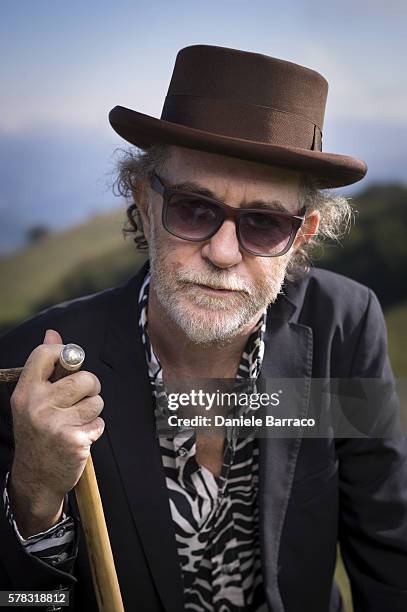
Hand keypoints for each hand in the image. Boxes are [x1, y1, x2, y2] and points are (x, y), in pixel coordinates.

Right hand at [9, 329, 104, 533]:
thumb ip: (44, 367)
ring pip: (96, 400)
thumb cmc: (38, 433)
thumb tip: (53, 333)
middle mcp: (37, 405)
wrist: (36, 478)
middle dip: (90, 387)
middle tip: (80, 399)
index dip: (65, 353)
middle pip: (84, 377)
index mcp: (25, 392)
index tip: (70, 363)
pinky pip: (99, 422)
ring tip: (77, 421)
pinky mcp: (74, 440)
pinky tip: (80, 437)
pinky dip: (94, 429)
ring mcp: (56, 423)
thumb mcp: (32, 400)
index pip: (46, 354)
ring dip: (93, 411)